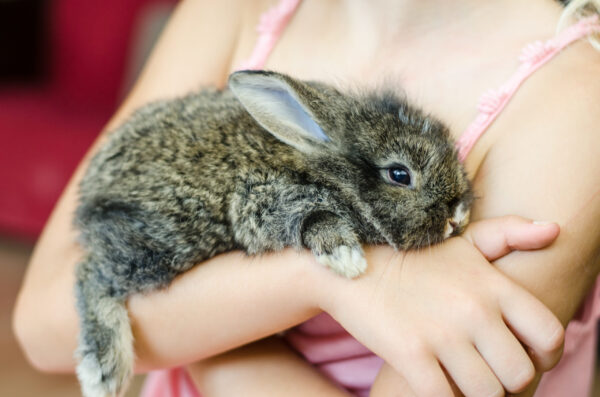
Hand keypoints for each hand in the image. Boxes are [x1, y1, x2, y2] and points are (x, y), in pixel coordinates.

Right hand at [311, 216, 562, 396]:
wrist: (352, 265)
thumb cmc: (414, 257)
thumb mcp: (463, 240)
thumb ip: (509, 233)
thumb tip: (553, 230)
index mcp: (493, 285)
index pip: (549, 335)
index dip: (544, 357)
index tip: (524, 358)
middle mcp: (474, 310)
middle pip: (519, 374)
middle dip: (506, 381)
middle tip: (486, 372)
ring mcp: (442, 335)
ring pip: (486, 393)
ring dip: (475, 393)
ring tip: (460, 378)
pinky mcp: (410, 355)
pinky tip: (435, 382)